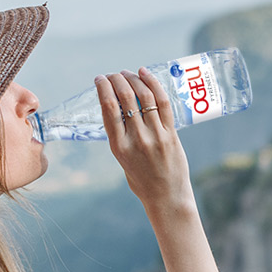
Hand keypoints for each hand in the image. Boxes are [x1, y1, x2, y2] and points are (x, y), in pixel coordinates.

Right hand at [97, 68, 192, 214]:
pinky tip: (146, 74)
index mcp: (119, 146)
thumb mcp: (122, 159)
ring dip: (135, 79)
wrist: (166, 197)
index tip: (100, 79)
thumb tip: (118, 108)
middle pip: (126, 98)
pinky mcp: (172, 134)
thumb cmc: (141, 180)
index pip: (108, 108)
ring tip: (129, 73)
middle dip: (118, 80)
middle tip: (114, 74)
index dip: (103, 88)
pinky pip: (163, 103)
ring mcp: (156, 135)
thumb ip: (120, 136)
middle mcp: (137, 139)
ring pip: (144, 96)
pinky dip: (154, 84)